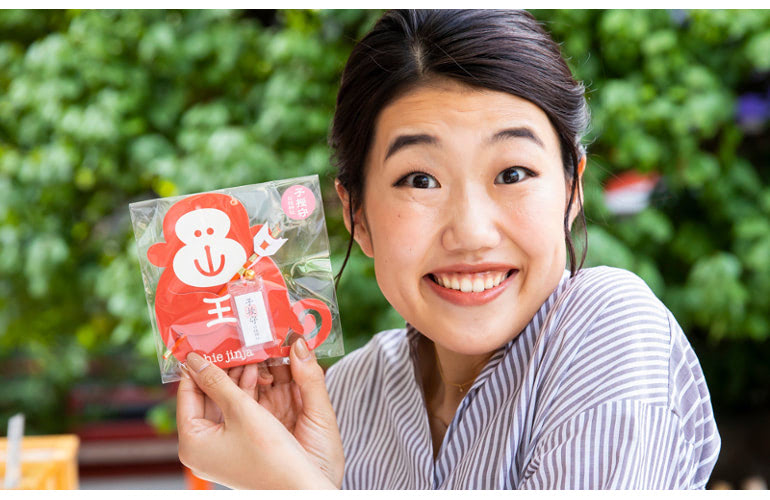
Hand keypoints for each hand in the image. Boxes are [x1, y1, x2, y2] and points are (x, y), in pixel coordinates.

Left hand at [176, 338, 343, 488]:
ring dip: (237, 380)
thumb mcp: (241, 409)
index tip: (204, 341)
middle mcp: (201, 448)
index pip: (186, 393)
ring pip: (223, 404)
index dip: (196, 366)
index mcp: (191, 442)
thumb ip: (216, 381)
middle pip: (206, 397)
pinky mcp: (238, 449)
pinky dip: (246, 395)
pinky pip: (236, 414)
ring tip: (249, 353)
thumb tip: (193, 359)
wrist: (300, 488)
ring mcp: (220, 450)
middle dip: (222, 370)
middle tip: (231, 343)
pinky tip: (259, 374)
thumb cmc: (270, 453)